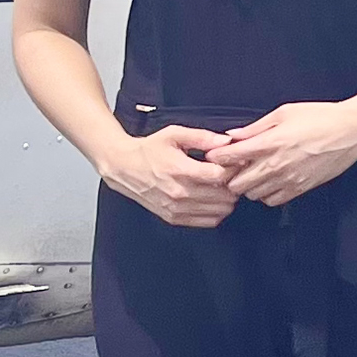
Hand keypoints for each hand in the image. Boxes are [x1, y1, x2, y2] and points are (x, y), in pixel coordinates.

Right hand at [96, 124, 235, 227]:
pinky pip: (208, 222)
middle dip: (232, 183)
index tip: (232, 162)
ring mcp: (177, 208)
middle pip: (223, 195)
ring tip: (221, 186)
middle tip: (230, 174)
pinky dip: (216, 212)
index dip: (232, 167)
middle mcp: (179, 193)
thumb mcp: (174, 134)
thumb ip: (202, 137)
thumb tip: (226, 141)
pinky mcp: (174, 218)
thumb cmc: (148, 150)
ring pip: (219, 211)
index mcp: (180, 170)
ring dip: (226, 199)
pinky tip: (212, 199)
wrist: (124, 168)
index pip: (220, 175)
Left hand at [206, 99, 356, 206]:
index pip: (231, 157)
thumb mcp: (284, 112)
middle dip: (230, 176)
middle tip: (233, 167)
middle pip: (237, 184)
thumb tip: (234, 135)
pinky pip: (272, 200)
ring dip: (248, 185)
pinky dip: (265, 193)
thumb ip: (256, 127)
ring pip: (252, 194)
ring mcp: (289, 180)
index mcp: (270, 142)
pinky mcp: (300, 189)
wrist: (351, 132)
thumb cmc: (321, 117)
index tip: (215, 156)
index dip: (218, 158)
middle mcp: (276, 165)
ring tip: (252, 173)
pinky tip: (269, 181)